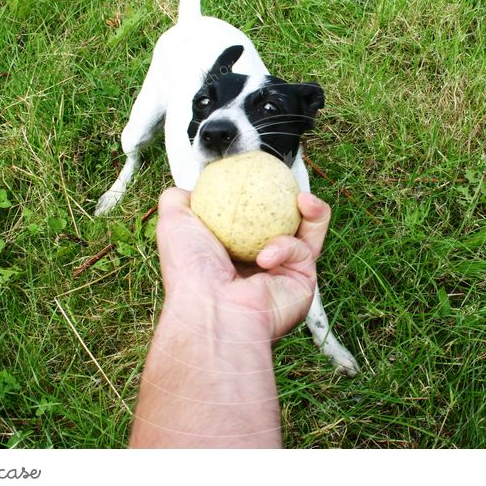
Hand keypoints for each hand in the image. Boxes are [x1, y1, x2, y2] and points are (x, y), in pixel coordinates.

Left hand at [155, 187, 330, 340]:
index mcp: (231, 249)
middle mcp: (259, 262)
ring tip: (303, 199)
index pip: (253, 216)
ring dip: (311, 211)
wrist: (214, 310)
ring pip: (308, 232)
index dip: (262, 194)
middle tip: (291, 183)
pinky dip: (286, 247)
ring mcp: (284, 272)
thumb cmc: (191, 271)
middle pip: (287, 220)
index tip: (264, 175)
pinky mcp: (302, 282)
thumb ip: (180, 200)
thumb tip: (191, 188)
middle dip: (295, 199)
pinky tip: (268, 254)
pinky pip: (303, 250)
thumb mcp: (173, 222)